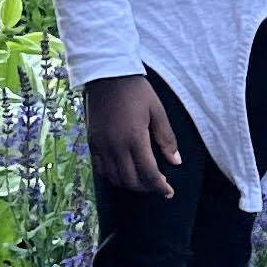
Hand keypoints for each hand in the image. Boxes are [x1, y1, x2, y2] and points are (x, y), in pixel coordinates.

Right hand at [87, 72, 180, 194]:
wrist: (106, 73)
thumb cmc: (136, 90)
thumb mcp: (158, 111)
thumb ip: (166, 138)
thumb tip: (176, 162)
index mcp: (135, 138)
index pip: (149, 173)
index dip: (160, 186)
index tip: (169, 192)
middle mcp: (115, 146)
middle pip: (130, 180)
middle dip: (146, 187)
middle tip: (157, 185)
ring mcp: (101, 145)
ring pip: (114, 178)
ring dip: (129, 183)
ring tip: (142, 179)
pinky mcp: (91, 141)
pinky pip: (100, 168)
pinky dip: (112, 175)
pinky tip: (123, 170)